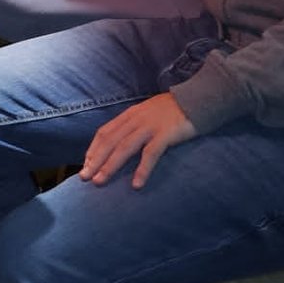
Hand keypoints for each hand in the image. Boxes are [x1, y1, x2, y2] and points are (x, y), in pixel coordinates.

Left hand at [80, 92, 196, 188]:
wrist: (199, 98)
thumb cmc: (174, 110)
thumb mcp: (149, 113)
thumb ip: (135, 125)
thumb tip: (122, 142)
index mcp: (130, 115)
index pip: (105, 132)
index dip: (93, 149)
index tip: (85, 164)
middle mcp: (136, 119)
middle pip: (110, 141)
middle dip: (95, 160)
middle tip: (84, 177)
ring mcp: (150, 126)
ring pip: (124, 147)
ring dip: (110, 166)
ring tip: (99, 182)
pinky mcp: (166, 134)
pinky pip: (151, 153)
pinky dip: (142, 169)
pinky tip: (136, 184)